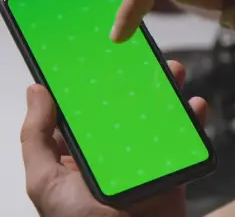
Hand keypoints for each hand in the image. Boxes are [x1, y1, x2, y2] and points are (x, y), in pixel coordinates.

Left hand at [21, 60, 206, 216]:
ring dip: (167, 94)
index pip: (84, 110)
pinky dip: (193, 121)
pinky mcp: (170, 168)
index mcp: (79, 153)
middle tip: (142, 58)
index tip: (98, 56)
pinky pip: (184, 140)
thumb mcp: (47, 182)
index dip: (91, 83)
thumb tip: (36, 92)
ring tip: (172, 72)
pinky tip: (194, 105)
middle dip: (136, 82)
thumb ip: (36, 138)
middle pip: (126, 108)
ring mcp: (143, 159)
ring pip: (157, 118)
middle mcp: (111, 152)